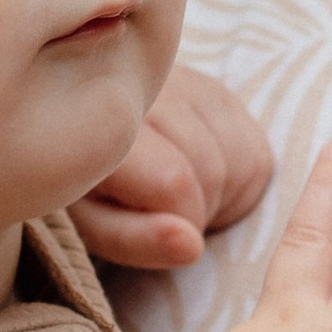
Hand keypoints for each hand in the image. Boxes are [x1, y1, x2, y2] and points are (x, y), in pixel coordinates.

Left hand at [69, 60, 273, 267]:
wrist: (74, 118)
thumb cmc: (80, 182)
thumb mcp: (89, 222)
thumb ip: (133, 239)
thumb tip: (192, 247)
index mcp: (108, 120)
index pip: (175, 180)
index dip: (178, 223)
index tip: (153, 231)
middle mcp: (155, 88)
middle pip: (212, 171)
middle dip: (198, 211)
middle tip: (163, 215)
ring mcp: (192, 83)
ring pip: (241, 160)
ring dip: (219, 196)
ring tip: (178, 197)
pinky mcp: (219, 91)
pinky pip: (256, 150)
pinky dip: (236, 180)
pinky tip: (199, 180)